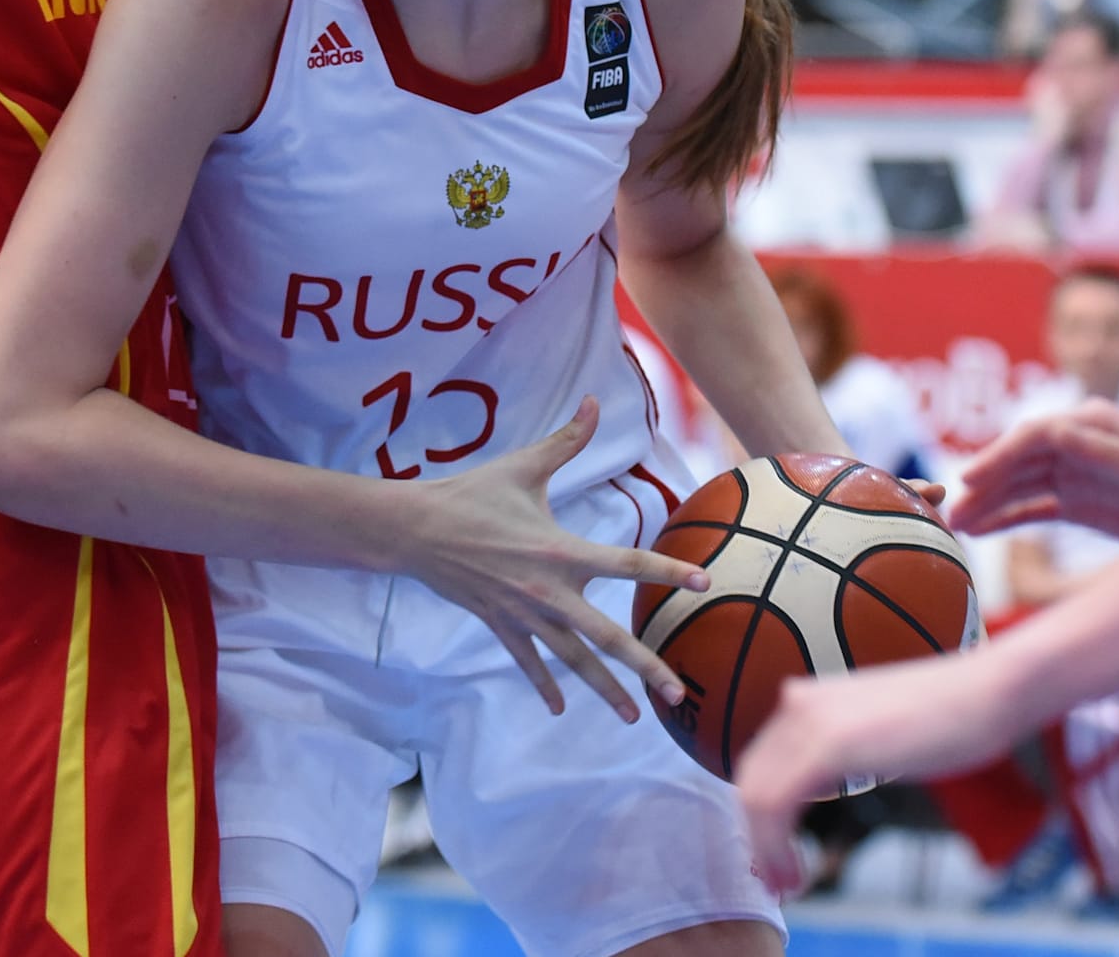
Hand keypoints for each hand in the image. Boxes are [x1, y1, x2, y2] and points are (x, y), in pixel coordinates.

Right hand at [402, 397, 710, 722]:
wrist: (416, 530)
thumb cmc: (473, 494)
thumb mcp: (524, 466)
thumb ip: (567, 440)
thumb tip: (595, 400)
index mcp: (562, 551)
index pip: (628, 563)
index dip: (667, 571)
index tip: (703, 583)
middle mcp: (548, 592)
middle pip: (607, 636)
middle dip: (645, 666)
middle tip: (677, 692)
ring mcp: (524, 615)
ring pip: (573, 660)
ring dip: (606, 690)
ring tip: (635, 717)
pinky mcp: (501, 625)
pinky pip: (529, 662)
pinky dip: (545, 685)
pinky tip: (560, 709)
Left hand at [733, 651, 1029, 890]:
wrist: (988, 691)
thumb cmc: (949, 715)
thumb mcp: (876, 732)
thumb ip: (839, 749)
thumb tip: (817, 782)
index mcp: (808, 697)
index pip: (759, 762)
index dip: (758, 815)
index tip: (773, 854)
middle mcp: (799, 702)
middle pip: (750, 780)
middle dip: (756, 836)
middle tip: (775, 879)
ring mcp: (810, 719)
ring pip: (756, 797)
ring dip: (764, 849)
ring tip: (787, 883)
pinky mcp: (828, 743)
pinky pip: (777, 803)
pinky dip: (776, 845)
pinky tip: (795, 871)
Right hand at [949, 400, 1118, 541]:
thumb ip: (1103, 452)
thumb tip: (1053, 430)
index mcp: (1096, 424)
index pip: (1035, 434)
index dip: (999, 455)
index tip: (970, 480)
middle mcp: (1081, 444)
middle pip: (1020, 460)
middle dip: (985, 483)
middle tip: (951, 512)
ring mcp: (1079, 474)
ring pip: (1022, 485)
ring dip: (989, 503)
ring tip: (957, 527)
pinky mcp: (1082, 504)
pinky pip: (1036, 508)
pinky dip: (1008, 518)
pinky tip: (982, 531)